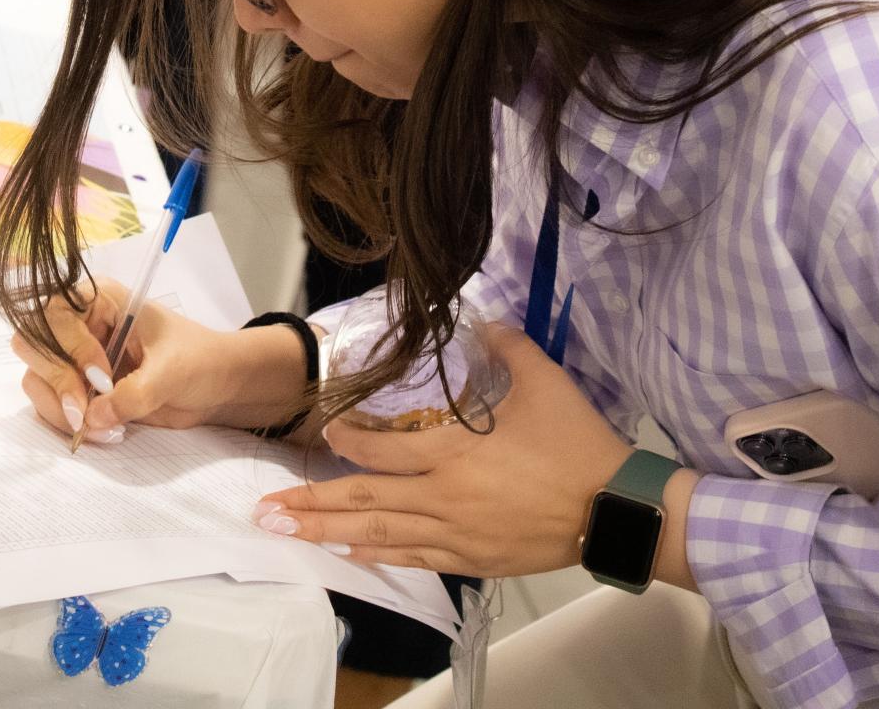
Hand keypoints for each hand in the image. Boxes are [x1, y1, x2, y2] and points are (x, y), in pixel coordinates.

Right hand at [10, 279, 308, 444]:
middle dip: (56, 382)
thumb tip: (92, 418)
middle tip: (85, 413)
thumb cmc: (200, 361)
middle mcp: (80, 324)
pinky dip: (68, 423)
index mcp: (101, 299)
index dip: (70, 345)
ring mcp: (75, 358)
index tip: (102, 374)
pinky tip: (101, 434)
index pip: (55, 312)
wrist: (216, 387)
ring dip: (59, 409)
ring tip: (99, 430)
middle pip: (32, 344)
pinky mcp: (79, 390)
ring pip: (37, 379)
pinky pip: (51, 405)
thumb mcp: (172, 372)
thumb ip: (134, 393)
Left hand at [254, 326, 689, 578]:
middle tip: (263, 508)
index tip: (322, 430)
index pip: (379, 449)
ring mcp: (454, 533)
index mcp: (453, 452)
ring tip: (285, 532)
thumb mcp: (544, 381)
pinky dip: (376, 555)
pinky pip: (412, 559)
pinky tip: (348, 552)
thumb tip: (483, 317)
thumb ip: (507, 346)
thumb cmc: (576, 443)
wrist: (615, 507)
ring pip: (377, 533)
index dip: (345, 440)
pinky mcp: (471, 559)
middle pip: (362, 499)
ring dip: (327, 532)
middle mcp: (442, 496)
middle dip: (309, 502)